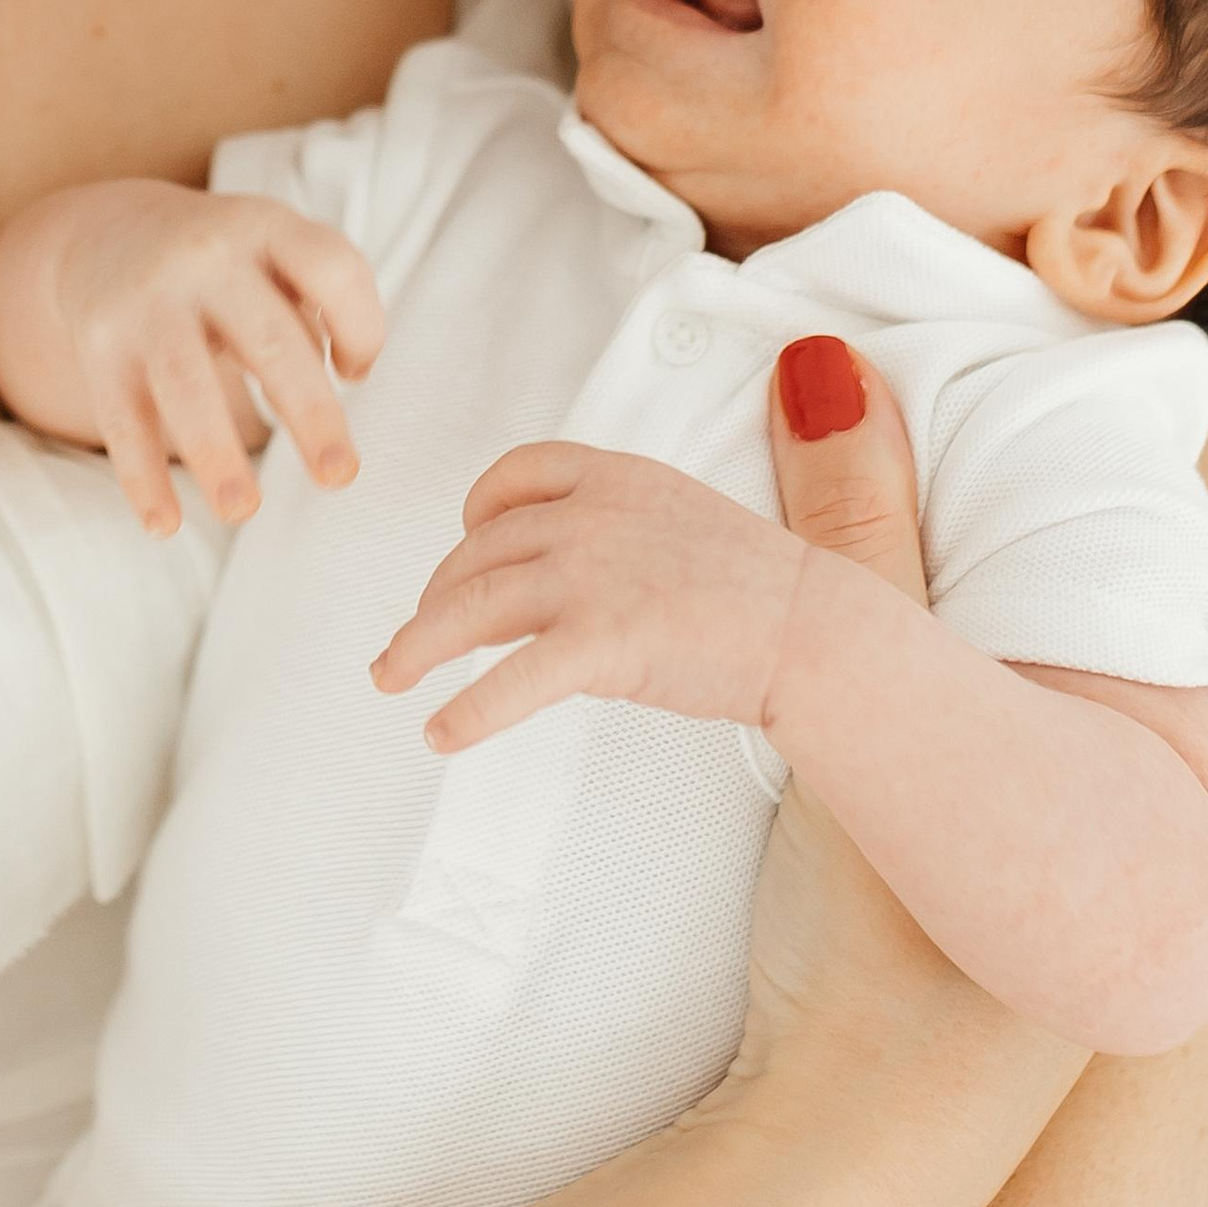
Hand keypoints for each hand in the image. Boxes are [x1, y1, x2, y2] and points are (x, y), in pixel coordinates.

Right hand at [47, 184, 383, 534]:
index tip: (356, 374)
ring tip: (244, 511)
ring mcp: (147, 302)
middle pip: (268, 339)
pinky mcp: (100, 345)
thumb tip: (352, 376)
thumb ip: (325, 299)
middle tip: (339, 477)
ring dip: (216, 453)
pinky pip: (122, 419)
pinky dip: (141, 477)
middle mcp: (206, 259)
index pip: (332, 269)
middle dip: (310, 412)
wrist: (107, 234)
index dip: (361, 325)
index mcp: (265, 228)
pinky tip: (163, 526)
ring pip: (186, 384)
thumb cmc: (226, 262)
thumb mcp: (275, 249)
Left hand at [375, 442, 805, 749]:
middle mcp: (592, 515)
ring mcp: (591, 575)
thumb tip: (572, 561)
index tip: (465, 537)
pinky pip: (511, 679)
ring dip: (418, 644)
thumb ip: (624, 531)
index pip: (520, 472)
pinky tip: (440, 734)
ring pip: (472, 604)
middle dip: (440, 592)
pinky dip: (468, 710)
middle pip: (481, 547)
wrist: (817, 630)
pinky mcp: (600, 640)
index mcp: (618, 477)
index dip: (479, 508)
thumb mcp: (686, 524)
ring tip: (391, 677)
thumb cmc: (764, 591)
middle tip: (419, 633)